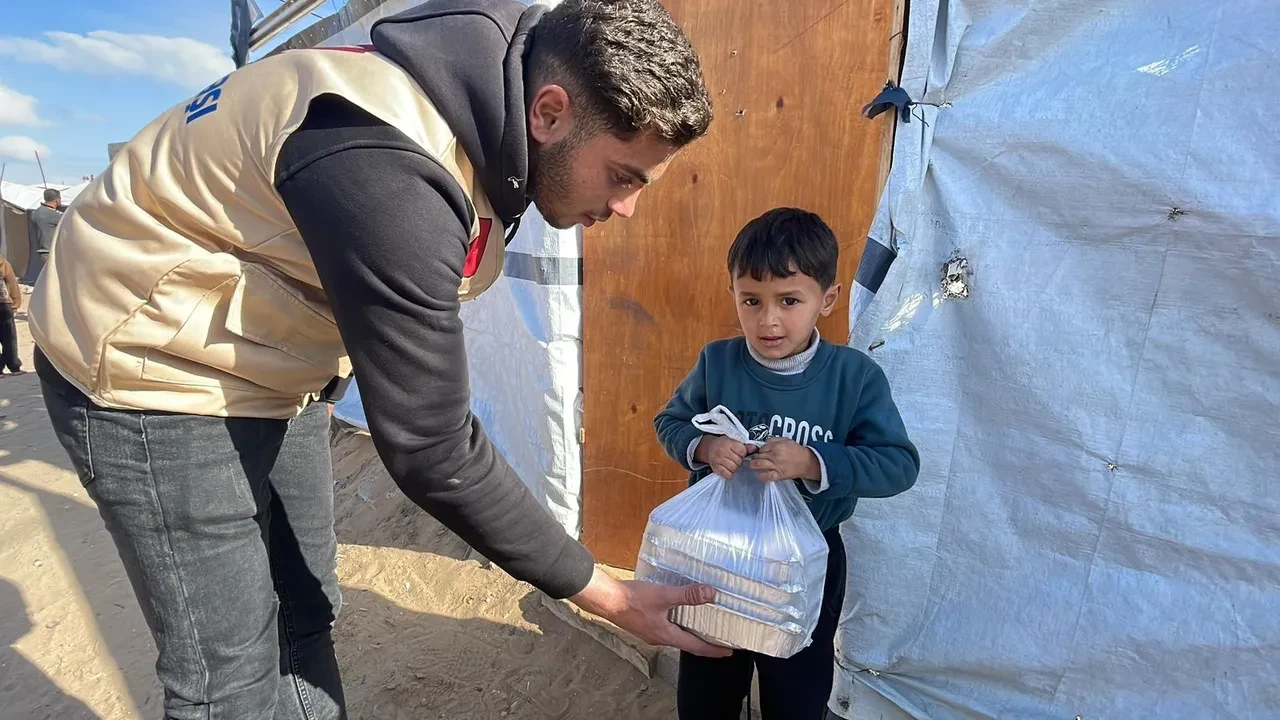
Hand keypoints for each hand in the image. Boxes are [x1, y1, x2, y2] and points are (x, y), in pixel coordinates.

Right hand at [570, 569, 730, 656]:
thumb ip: (687, 595)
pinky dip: (678, 624)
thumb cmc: (631, 600)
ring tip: (703, 626)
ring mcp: (651, 632)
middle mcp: (660, 638)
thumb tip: (710, 593)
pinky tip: (678, 613)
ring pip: (676, 636)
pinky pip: (666, 628)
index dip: (713, 649)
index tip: (728, 651)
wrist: (606, 600)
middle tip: (719, 639)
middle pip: (687, 643)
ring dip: (690, 633)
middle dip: (704, 643)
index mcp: (667, 635)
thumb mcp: (663, 596)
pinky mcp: (644, 624)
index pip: (696, 647)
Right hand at [694, 435, 754, 478]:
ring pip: (734, 468)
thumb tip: (755, 449)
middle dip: (739, 461)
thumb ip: (745, 446)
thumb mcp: (733, 441)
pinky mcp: (715, 468)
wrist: (709, 448)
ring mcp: (718, 460)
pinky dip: (730, 474)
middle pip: (738, 461)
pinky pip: (727, 475)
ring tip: (732, 464)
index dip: (743, 453)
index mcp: (728, 443)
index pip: (742, 451)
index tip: (740, 453)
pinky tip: (729, 469)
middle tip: (735, 459)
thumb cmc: (724, 444)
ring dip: (735, 468)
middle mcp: (722, 451)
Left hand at [749, 438, 820, 481]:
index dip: (759, 450)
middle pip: (758, 455)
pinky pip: (767, 476)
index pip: (762, 448)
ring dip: (753, 465)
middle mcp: (775, 455)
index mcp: (776, 446)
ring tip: (753, 465)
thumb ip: (774, 440)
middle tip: (755, 458)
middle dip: (755, 457)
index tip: (760, 452)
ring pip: (758, 464)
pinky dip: (761, 476)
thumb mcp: (786, 440)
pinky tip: (760, 475)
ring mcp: (776, 465)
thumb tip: (764, 443)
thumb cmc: (797, 451)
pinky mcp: (779, 475)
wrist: (807, 462)